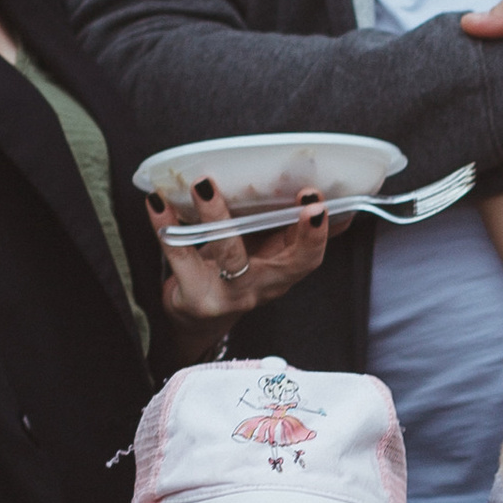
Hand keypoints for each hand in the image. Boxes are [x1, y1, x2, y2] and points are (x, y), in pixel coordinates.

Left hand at [150, 177, 337, 327]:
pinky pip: (181, 257)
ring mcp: (229, 295)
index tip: (320, 204)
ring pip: (230, 256)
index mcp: (283, 272)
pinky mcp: (195, 297)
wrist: (197, 317)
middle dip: (296, 231)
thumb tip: (344, 205)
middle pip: (288, 265)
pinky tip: (158, 204)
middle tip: (304, 197)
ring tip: (205, 184)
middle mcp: (262, 287)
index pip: (310, 258)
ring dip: (218, 216)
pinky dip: (166, 227)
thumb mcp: (270, 254)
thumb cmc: (236, 273)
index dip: (318, 234)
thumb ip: (297, 232)